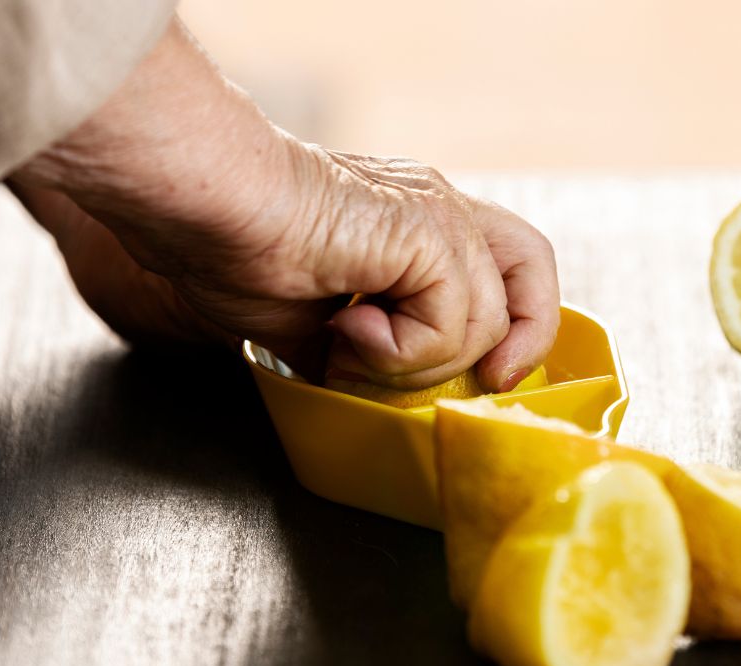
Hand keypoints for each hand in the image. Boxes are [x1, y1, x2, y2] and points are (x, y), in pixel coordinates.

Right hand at [10, 18, 558, 390]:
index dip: (513, 325)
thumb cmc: (233, 246)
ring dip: (418, 362)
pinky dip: (404, 350)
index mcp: (415, 221)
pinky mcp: (426, 231)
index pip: (502, 265)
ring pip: (486, 320)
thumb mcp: (309, 322)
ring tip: (350, 344)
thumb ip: (355, 350)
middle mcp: (438, 208)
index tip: (485, 376)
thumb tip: (358, 384)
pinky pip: (453, 321)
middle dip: (523, 337)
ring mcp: (437, 215)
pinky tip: (347, 328)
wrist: (208, 207)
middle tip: (484, 379)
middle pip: (532, 264)